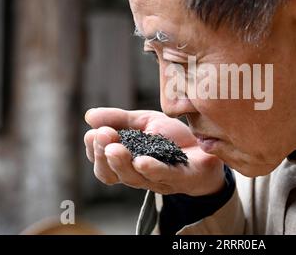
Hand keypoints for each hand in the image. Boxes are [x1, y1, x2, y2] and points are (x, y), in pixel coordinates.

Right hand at [84, 108, 224, 195]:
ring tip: (114, 149)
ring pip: (134, 178)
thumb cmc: (172, 137)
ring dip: (121, 164)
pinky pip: (164, 177)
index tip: (93, 133)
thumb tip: (88, 116)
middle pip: (112, 174)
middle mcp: (138, 174)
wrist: (207, 145)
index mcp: (127, 161)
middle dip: (102, 155)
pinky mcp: (182, 178)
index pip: (102, 163)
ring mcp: (159, 179)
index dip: (94, 150)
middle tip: (102, 136)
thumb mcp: (144, 122)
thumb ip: (119, 119)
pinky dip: (151, 169)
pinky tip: (142, 161)